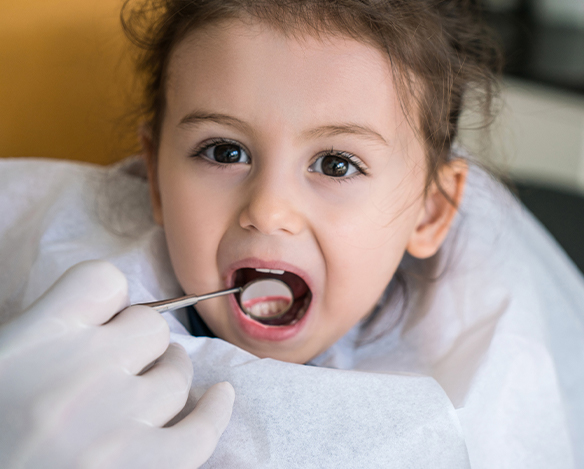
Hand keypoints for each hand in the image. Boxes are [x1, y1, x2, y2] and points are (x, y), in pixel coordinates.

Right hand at [0, 260, 233, 468]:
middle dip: (141, 343)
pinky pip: (199, 431)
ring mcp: (112, 423)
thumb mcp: (1, 366)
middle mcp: (79, 372)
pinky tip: (219, 398)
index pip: (102, 281)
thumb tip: (104, 322)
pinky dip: (214, 412)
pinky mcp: (138, 468)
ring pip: (175, 375)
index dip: (109, 301)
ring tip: (150, 391)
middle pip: (149, 326)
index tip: (106, 320)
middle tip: (126, 364)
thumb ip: (47, 336)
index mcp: (34, 342)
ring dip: (168, 378)